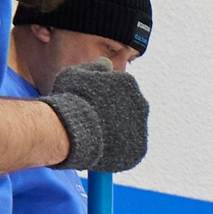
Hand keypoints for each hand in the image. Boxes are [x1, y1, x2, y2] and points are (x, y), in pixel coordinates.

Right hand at [43, 57, 149, 173]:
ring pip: (130, 129)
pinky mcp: (138, 150)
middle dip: (113, 114)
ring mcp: (141, 128)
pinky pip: (129, 149)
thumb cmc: (71, 100)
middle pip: (128, 109)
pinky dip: (119, 150)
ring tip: (97, 137)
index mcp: (128, 83)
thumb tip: (106, 63)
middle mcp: (140, 104)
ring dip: (117, 132)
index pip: (119, 89)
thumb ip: (94, 68)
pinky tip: (103, 149)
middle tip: (94, 122)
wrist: (72, 130)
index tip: (90, 105)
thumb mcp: (77, 74)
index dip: (103, 98)